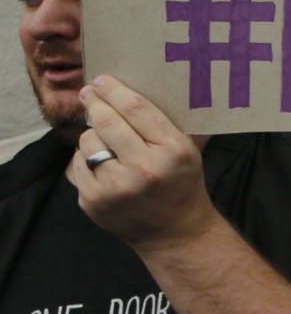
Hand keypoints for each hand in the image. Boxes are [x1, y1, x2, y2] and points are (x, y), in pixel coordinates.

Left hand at [68, 76, 219, 252]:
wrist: (175, 233)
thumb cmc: (182, 184)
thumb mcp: (189, 152)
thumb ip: (170, 123)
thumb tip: (152, 86)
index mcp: (172, 151)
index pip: (137, 109)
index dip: (115, 90)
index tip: (101, 80)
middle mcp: (144, 169)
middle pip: (107, 121)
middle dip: (94, 102)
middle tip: (88, 93)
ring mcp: (116, 188)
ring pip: (87, 141)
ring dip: (93, 135)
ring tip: (105, 140)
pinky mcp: (94, 201)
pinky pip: (77, 165)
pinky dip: (86, 160)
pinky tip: (100, 163)